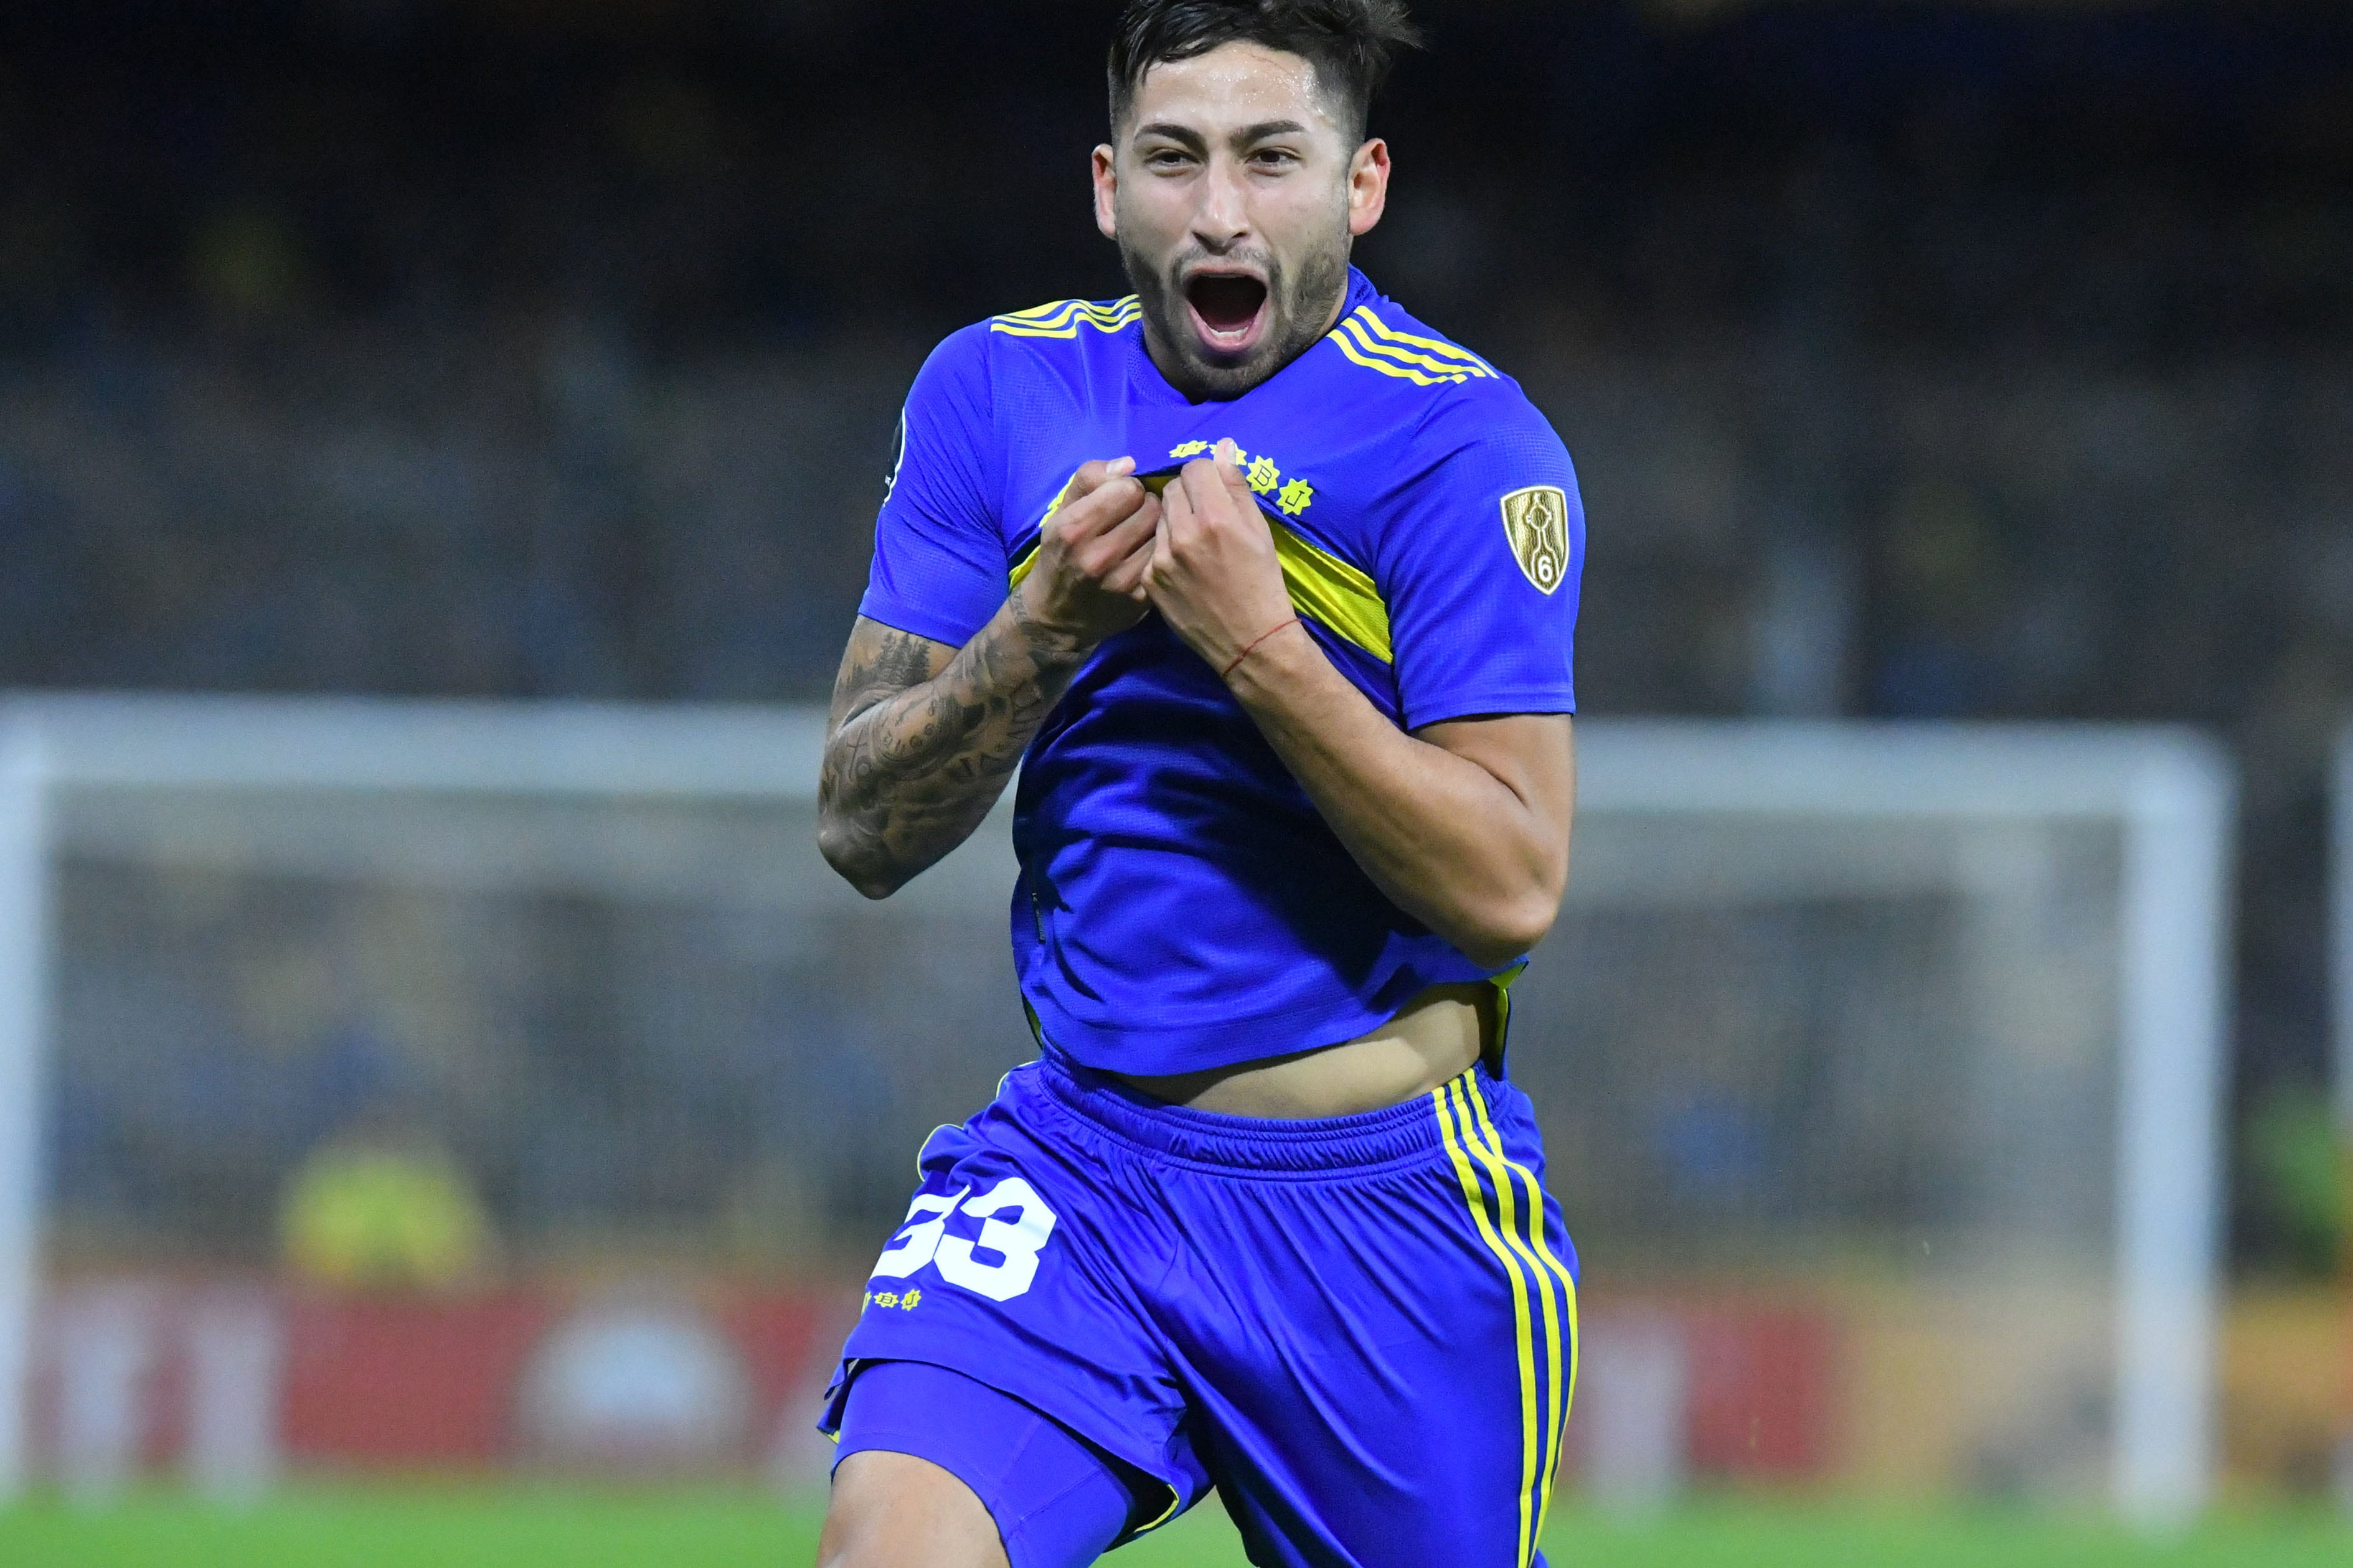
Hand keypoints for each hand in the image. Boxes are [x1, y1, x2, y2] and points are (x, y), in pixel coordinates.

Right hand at [1014, 457, 1161, 650]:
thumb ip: (1091, 478)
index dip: (1128, 488)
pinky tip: (1145, 556)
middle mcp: (1097, 555)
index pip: (1128, 488)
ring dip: (1156, 529)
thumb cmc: (1061, 553)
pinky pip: (1164, 559)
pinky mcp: (1140, 599)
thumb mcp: (1061, 511)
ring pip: (1162, 532)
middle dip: (1146, 506)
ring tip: (1141, 535)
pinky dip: (1158, 554)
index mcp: (1074, 528)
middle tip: (1135, 516)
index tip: (1121, 499)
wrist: (1057, 616)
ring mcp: (1121, 580)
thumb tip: (1129, 464)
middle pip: (1151, 508)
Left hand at [1147, 440, 1300, 676]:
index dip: (1206, 475)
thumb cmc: (1262, 583)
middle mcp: (1184, 534)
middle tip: (1205, 515)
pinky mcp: (1149, 580)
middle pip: (1173, 489)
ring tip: (1195, 542)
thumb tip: (1223, 447)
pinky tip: (1184, 566)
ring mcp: (1162, 559)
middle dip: (1189, 494)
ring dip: (1175, 520)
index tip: (1214, 490)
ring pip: (1159, 516)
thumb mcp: (1259, 531)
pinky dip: (1165, 549)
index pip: (1195, 468)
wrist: (1249, 641)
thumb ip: (1237, 487)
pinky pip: (1153, 547)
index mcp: (1216, 518)